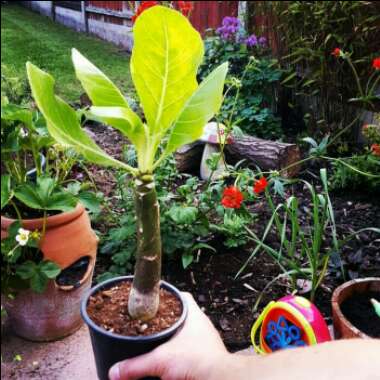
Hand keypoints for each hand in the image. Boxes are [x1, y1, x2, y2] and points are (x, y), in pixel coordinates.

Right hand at [109, 292, 231, 379]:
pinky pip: (190, 348)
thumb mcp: (161, 360)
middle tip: (150, 321)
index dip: (168, 294)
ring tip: (156, 341)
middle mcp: (200, 325)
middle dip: (166, 318)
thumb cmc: (197, 361)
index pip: (182, 295)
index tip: (154, 297)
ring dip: (173, 336)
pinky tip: (169, 359)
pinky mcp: (205, 356)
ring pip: (186, 332)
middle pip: (182, 314)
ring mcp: (204, 341)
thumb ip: (136, 365)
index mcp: (193, 315)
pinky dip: (179, 351)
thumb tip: (114, 371)